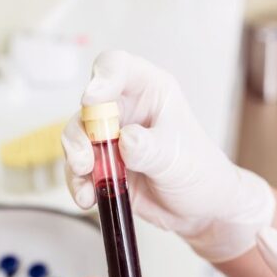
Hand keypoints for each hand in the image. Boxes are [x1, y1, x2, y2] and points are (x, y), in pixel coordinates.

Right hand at [61, 50, 274, 261]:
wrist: (200, 208)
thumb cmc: (198, 171)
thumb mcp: (176, 157)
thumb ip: (149, 148)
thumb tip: (124, 140)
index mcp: (149, 90)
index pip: (117, 67)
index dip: (101, 78)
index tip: (91, 99)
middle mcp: (125, 108)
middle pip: (88, 106)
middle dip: (81, 133)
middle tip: (86, 159)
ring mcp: (111, 137)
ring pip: (77, 137)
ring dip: (76, 160)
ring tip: (86, 181)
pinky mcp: (102, 164)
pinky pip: (78, 168)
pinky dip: (78, 183)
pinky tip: (88, 197)